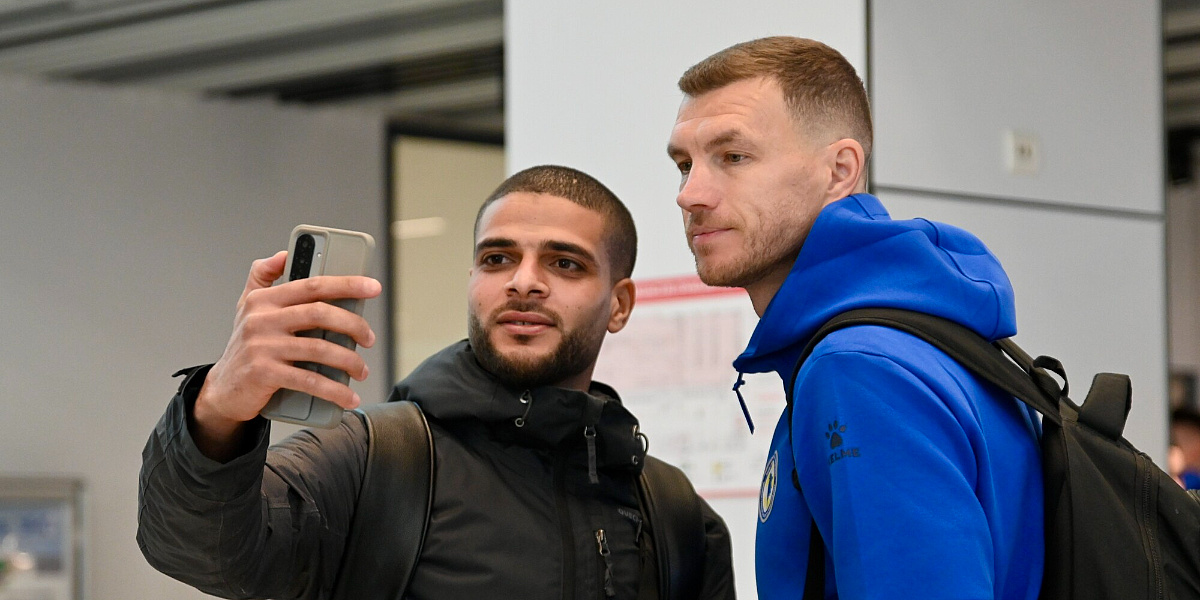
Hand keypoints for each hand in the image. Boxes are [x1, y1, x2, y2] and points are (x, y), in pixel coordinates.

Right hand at [191, 251, 381, 458]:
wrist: (223, 389)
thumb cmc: (246, 346)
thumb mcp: (247, 307)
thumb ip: (263, 277)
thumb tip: (284, 254)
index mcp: (264, 299)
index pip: (312, 284)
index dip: (346, 284)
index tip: (373, 287)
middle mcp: (261, 319)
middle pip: (320, 314)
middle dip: (354, 325)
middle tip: (369, 338)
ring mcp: (262, 346)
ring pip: (319, 348)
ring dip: (349, 361)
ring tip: (361, 370)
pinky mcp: (264, 374)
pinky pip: (309, 380)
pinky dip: (334, 390)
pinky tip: (349, 397)